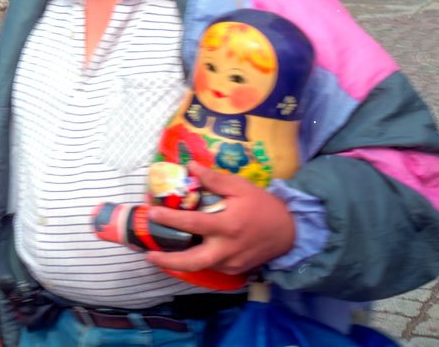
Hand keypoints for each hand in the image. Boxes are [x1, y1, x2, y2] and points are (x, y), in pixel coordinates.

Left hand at [143, 164, 295, 275]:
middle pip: (192, 262)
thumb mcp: (241, 187)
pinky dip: (197, 260)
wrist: (289, 231)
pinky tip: (186, 251)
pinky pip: (211, 266)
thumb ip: (215, 180)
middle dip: (168, 262)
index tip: (153, 213)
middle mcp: (227, 249)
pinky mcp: (235, 270)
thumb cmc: (263, 206)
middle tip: (148, 255)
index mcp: (227, 225)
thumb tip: (190, 167)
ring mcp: (231, 263)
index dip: (171, 219)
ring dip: (179, 262)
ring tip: (160, 253)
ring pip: (200, 266)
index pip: (193, 224)